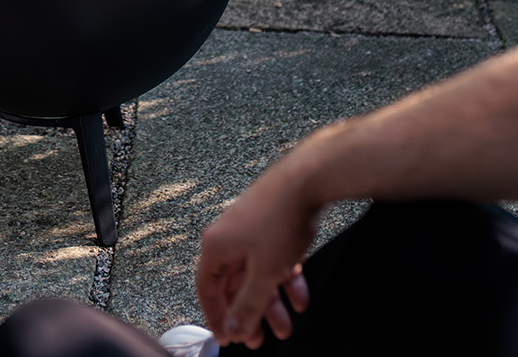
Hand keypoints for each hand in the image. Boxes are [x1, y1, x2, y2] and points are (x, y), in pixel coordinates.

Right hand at [195, 170, 319, 348]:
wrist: (310, 177)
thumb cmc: (280, 218)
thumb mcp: (264, 274)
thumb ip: (247, 305)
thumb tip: (234, 329)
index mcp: (216, 246)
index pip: (207, 289)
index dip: (216, 317)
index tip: (228, 337)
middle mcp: (228, 236)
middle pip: (235, 285)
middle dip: (250, 314)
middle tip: (260, 339)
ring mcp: (250, 229)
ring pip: (257, 274)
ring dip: (272, 302)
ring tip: (287, 326)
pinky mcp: (271, 224)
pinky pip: (273, 260)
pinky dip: (284, 279)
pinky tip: (300, 297)